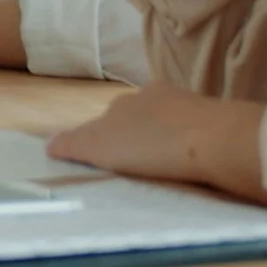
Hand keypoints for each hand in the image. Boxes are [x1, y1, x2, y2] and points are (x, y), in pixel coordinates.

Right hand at [47, 84, 266, 201]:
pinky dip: (190, 149)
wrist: (218, 141)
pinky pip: (196, 136)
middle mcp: (156, 96)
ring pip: (168, 125)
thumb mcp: (101, 146)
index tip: (105, 162)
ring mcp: (189, 107)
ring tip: (165, 170)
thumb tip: (49, 143)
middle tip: (134, 168)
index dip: (102, 141)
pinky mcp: (217, 122)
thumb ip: (74, 144)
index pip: (106, 119)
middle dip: (135, 139)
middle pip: (138, 119)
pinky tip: (193, 166)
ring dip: (164, 143)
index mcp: (126, 100)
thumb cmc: (153, 143)